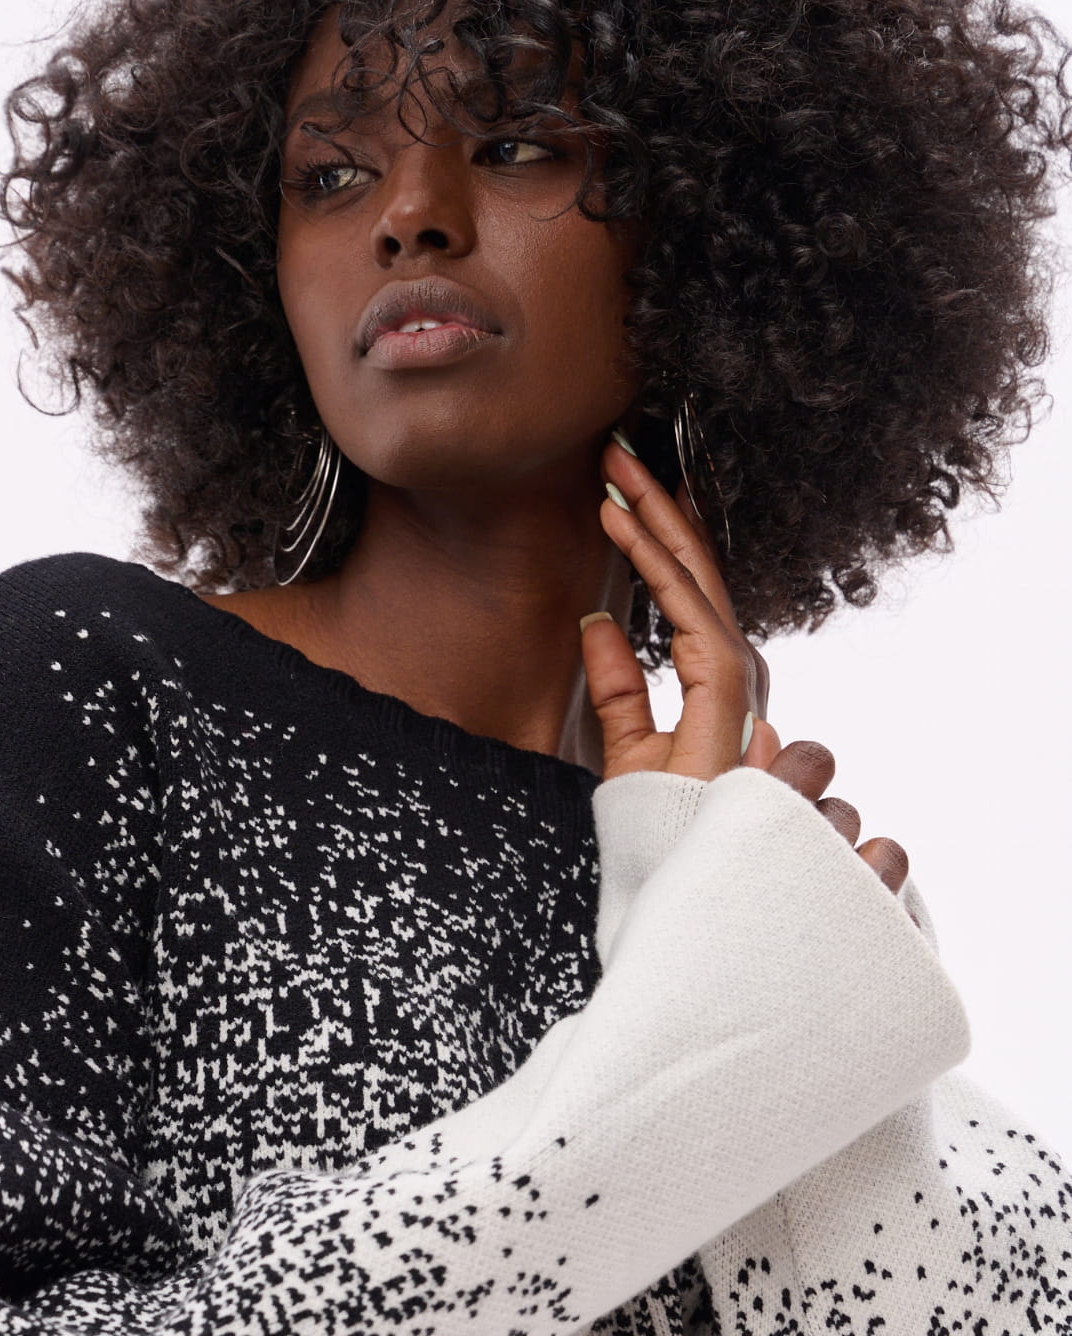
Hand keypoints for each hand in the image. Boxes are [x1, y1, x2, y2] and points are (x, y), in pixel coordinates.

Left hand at [581, 434, 911, 899]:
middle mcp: (738, 676)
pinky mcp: (727, 701)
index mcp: (717, 681)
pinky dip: (656, 566)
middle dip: (658, 507)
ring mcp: (738, 686)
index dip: (654, 535)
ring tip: (616, 473)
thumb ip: (617, 689)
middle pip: (698, 574)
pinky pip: (691, 616)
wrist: (685, 885)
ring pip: (697, 582)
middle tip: (616, 451)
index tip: (614, 489)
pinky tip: (625, 526)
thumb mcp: (628, 753)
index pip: (685, 593)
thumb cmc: (667, 829)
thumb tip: (595, 618)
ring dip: (656, 520)